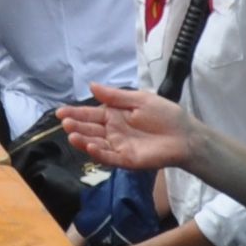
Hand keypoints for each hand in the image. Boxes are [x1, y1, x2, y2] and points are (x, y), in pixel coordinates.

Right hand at [57, 82, 195, 176]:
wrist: (185, 135)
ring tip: (72, 135)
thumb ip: (115, 96)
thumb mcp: (139, 99)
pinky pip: (109, 157)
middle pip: (90, 130)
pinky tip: (90, 146)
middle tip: (65, 123)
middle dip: (76, 126)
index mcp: (114, 115)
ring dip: (83, 140)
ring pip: (96, 144)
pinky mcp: (126, 160)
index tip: (60, 112)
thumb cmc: (165, 115)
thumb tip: (91, 86)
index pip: (91, 114)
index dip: (75, 113)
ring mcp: (118, 147)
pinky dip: (98, 153)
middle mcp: (113, 132)